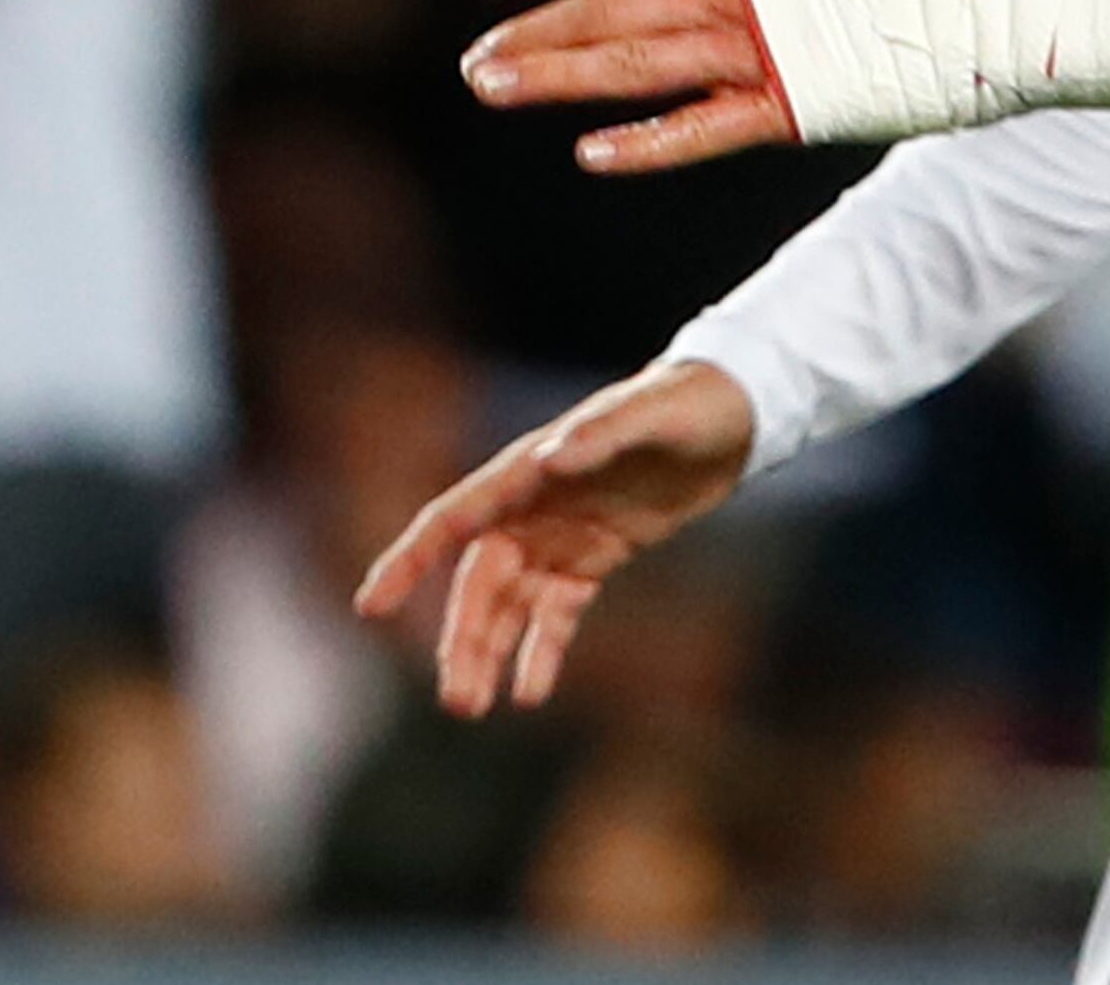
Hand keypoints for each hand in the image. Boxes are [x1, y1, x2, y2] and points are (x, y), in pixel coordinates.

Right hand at [351, 359, 756, 714]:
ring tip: (476, 708)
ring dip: (491, 653)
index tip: (372, 605)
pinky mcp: (596, 557)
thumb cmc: (690, 401)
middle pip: (479, 583)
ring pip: (509, 606)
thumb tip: (550, 457)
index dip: (409, 560)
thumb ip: (601, 434)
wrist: (738, 412)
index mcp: (528, 471)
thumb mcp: (653, 412)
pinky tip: (531, 693)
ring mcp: (561, 536)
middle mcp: (532, 508)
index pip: (453, 519)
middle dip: (463, 638)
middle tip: (458, 699)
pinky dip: (542, 651)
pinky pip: (557, 613)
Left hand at [457, 0, 850, 172]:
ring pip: (641, 63)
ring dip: (559, 76)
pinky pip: (709, 127)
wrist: (988, 12)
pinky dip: (651, 141)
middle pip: (613, 9)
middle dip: (536, 32)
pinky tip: (594, 155)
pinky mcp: (797, 106)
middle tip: (474, 65)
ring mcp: (766, 49)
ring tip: (490, 89)